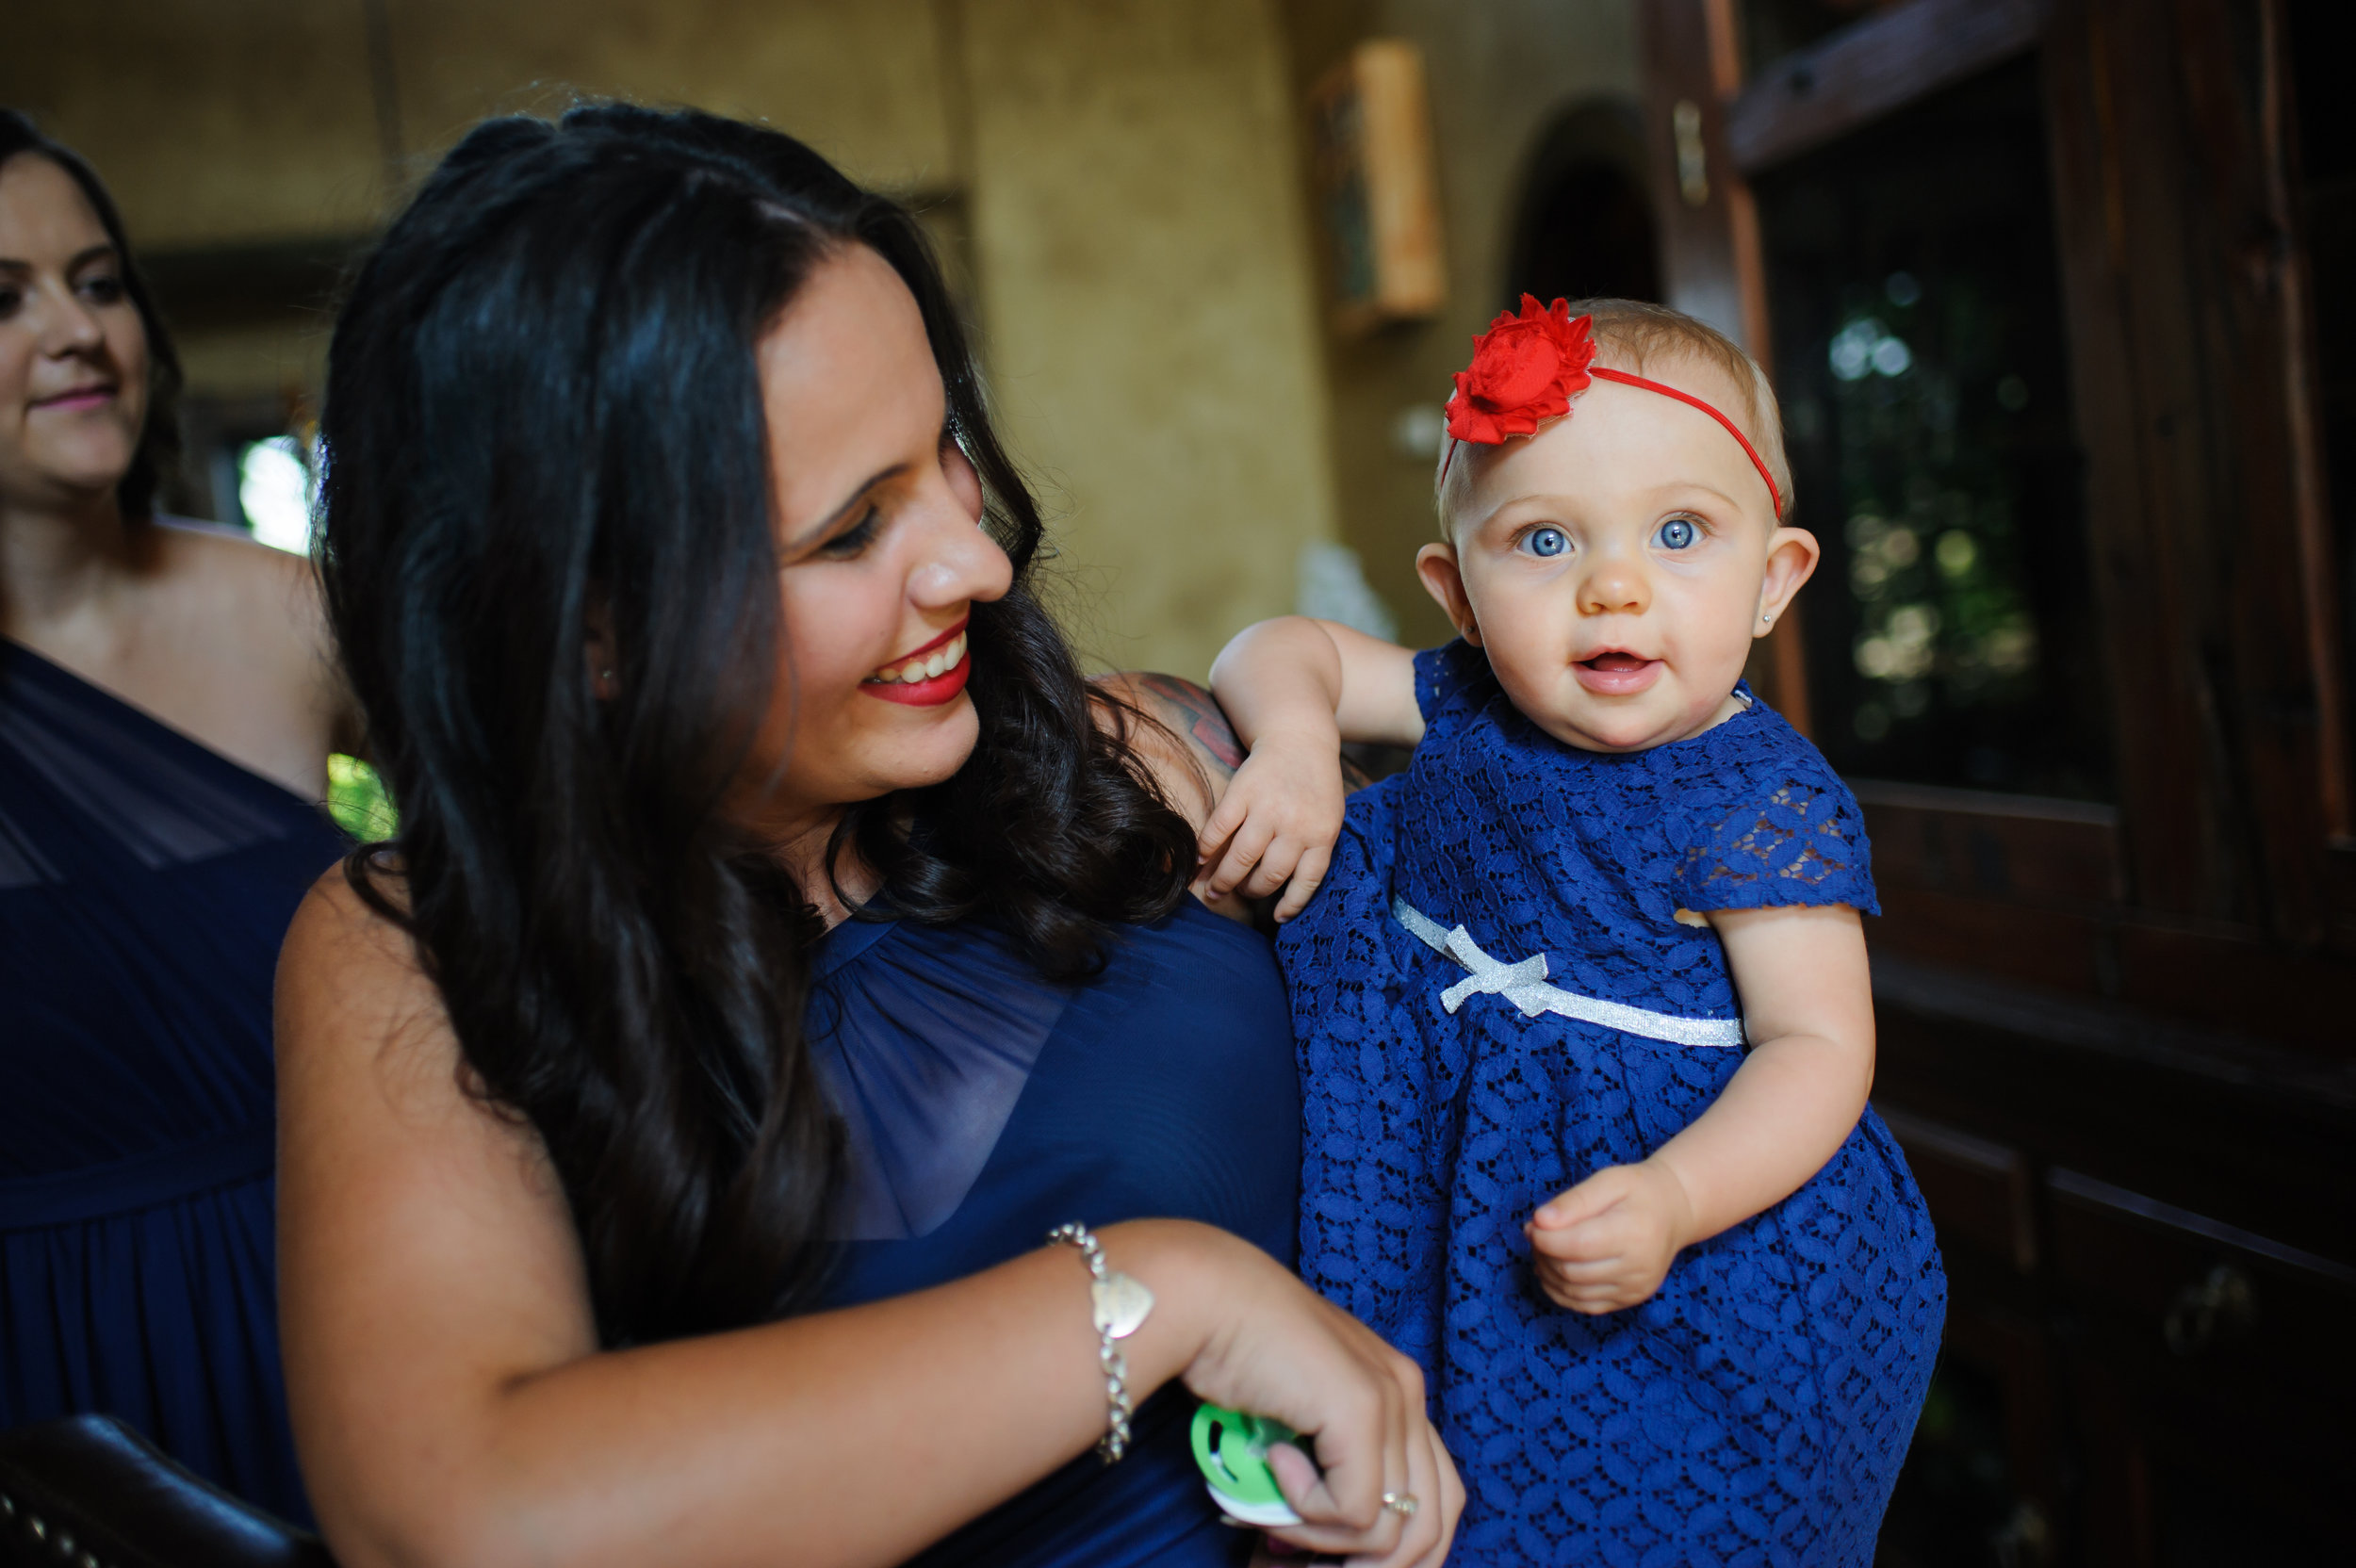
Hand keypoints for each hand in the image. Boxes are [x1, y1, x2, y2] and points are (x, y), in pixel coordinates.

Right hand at [1175, 1234, 1461, 1567]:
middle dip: (1372, 1567)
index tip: (1334, 1565)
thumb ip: (1325, 1464)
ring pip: (1390, 1531)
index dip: (1394, 1549)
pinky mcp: (1359, 1411)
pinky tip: (1273, 1463)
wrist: (1208, 1296)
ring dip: (1325, 1541)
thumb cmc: (1236, 1350)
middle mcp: (1407, 1394)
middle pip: (1431, 1525)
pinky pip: (1353, 1510)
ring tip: (1274, 1513)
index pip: (1437, 1498)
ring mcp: (1389, 1400)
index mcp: (1400, 1392)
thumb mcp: (1299, 1417)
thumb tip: (1318, 1545)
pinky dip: (1307, 1510)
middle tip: (1301, 1567)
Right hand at [1193, 734, 1346, 921]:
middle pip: (1269, 874)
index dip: (1290, 904)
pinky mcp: (1241, 793)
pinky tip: (1201, 858)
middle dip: (1250, 891)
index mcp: (1322, 834)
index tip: (1277, 917)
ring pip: (1241, 858)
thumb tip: (1289, 892)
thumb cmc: (1315, 786)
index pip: (1307, 881)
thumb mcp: (1329, 818)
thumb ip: (1315, 849)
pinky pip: (1219, 829)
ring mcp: (1267, 809)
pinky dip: (1206, 847)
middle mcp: (1295, 825)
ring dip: (1224, 878)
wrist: (1299, 739)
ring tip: (1213, 888)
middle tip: (1238, 894)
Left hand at [1525, 1159, 1696, 1313]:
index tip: (1533, 1224)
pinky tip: (1553, 1272)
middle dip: (1543, 1254)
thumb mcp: (1608, 1181)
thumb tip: (1540, 1221)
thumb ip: (1574, 1200)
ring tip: (1544, 1249)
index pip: (1577, 1245)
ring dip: (1547, 1273)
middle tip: (1534, 1234)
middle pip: (1571, 1271)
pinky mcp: (1631, 1300)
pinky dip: (1560, 1292)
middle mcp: (1638, 1267)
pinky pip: (1585, 1305)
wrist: (1673, 1213)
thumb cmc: (1638, 1191)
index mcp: (1634, 1233)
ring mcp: (1636, 1288)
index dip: (1545, 1239)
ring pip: (1573, 1292)